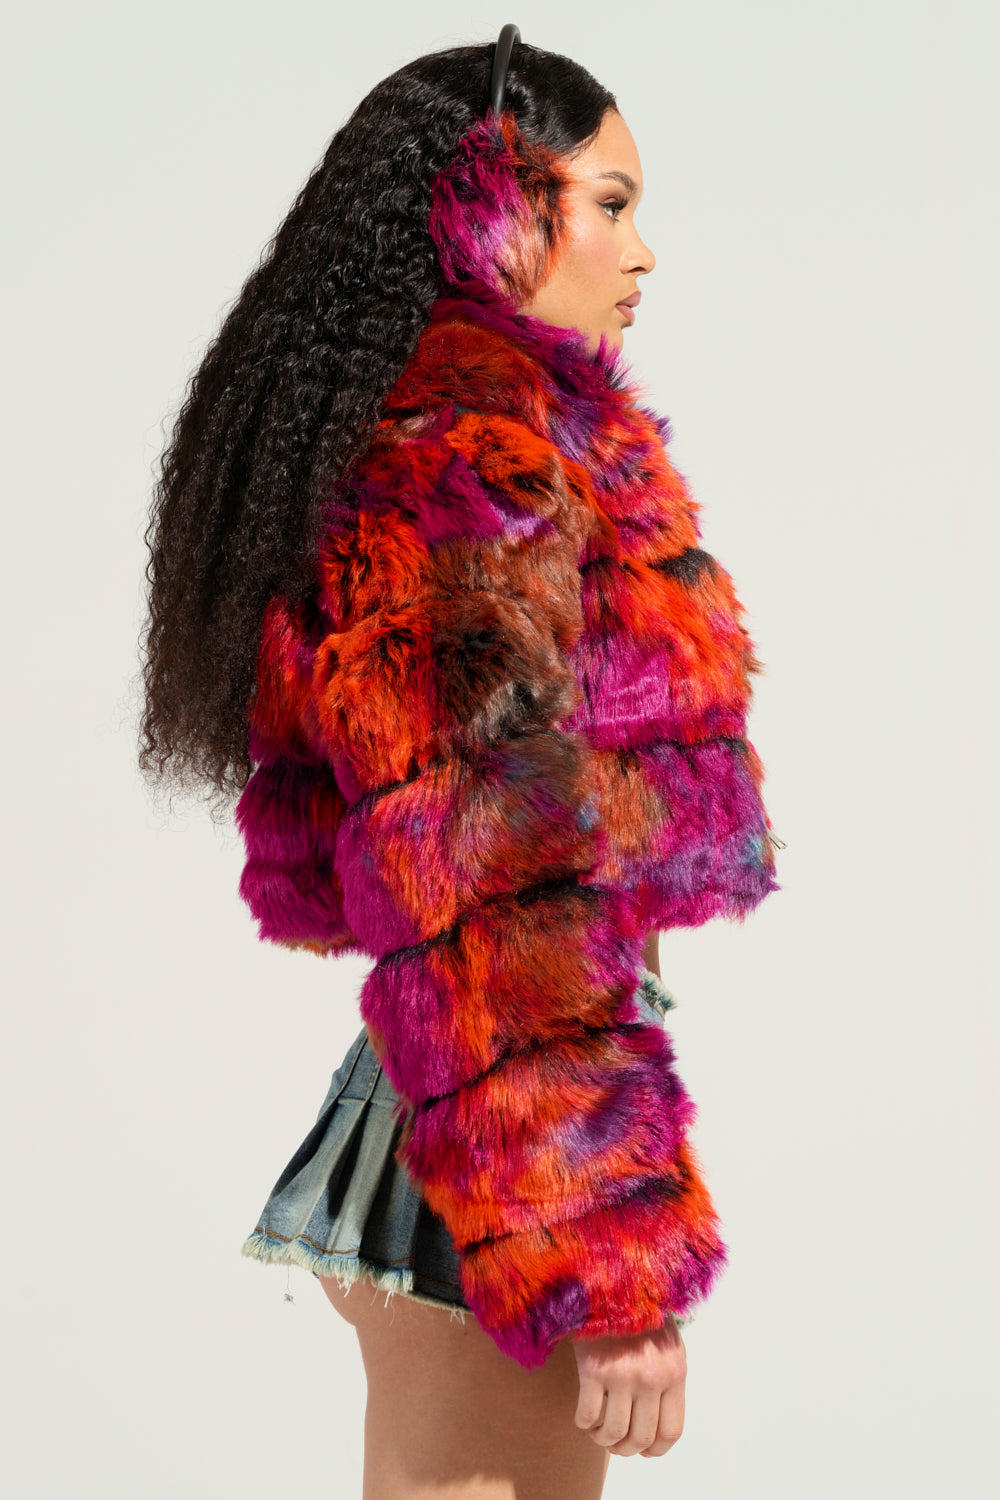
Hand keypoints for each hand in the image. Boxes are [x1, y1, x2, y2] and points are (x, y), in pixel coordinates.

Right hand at [571, 1315, 686, 1457]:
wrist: (610, 1278)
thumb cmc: (638, 1309)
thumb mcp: (666, 1342)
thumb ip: (667, 1377)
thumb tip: (657, 1419)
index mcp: (674, 1371)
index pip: (671, 1431)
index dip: (655, 1449)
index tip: (643, 1450)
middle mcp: (652, 1377)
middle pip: (642, 1437)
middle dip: (626, 1448)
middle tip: (614, 1443)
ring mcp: (622, 1373)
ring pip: (614, 1432)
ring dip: (604, 1440)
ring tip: (597, 1432)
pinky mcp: (593, 1367)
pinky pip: (588, 1414)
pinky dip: (584, 1423)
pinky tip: (583, 1416)